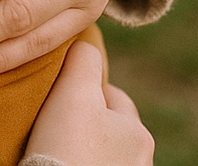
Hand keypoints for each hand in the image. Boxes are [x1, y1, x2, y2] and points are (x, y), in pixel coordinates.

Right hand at [26, 41, 153, 164]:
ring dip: (85, 148)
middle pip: (109, 127)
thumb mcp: (73, 93)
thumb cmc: (66, 147)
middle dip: (88, 122)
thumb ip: (82, 61)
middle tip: (56, 122)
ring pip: (103, 153)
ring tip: (56, 148)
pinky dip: (82, 164)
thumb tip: (84, 43)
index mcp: (137, 131)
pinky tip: (62, 163)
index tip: (58, 94)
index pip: (110, 95)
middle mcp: (141, 159)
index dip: (82, 89)